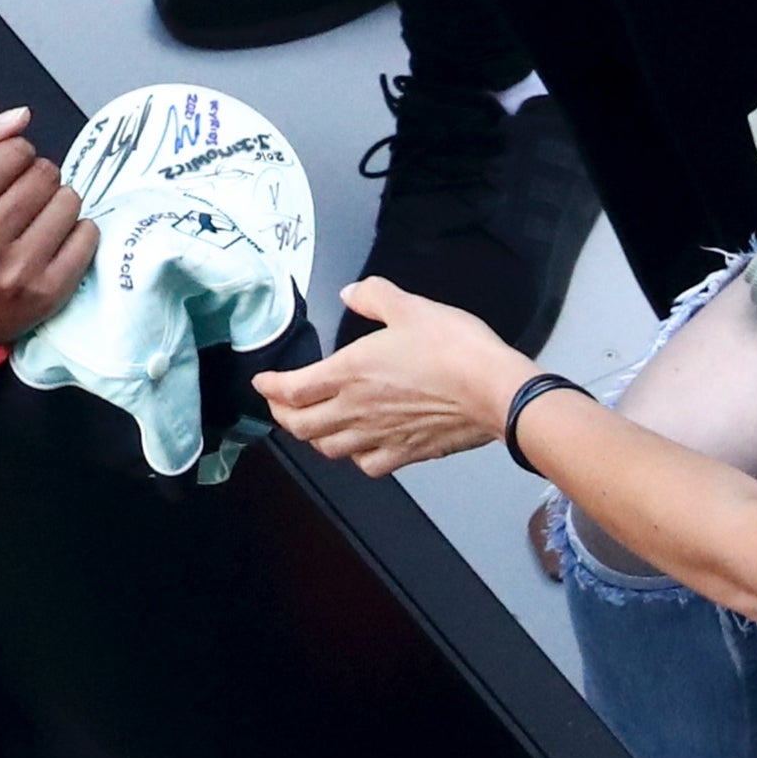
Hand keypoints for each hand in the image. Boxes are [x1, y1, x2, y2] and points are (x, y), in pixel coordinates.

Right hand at [0, 110, 96, 343]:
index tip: (8, 172)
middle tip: (24, 200)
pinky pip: (87, 235)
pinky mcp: (49, 292)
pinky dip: (78, 231)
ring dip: (59, 203)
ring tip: (39, 220)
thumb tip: (23, 116)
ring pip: (70, 201)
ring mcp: (19, 270)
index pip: (15, 152)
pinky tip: (56, 241)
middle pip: (46, 174)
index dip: (16, 156)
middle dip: (38, 179)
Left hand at [253, 277, 534, 475]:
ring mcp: (379, 436)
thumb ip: (374, 296)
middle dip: (282, 415)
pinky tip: (360, 448)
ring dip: (313, 438)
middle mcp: (356, 410)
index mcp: (349, 372)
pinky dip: (354, 456)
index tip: (263, 382)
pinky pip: (366, 464)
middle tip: (280, 404)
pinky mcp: (405, 453)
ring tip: (313, 425)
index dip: (270, 388)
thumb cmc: (453, 348)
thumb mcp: (411, 307)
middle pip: (301, 426)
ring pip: (328, 449)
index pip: (292, 389)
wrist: (493, 391)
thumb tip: (350, 293)